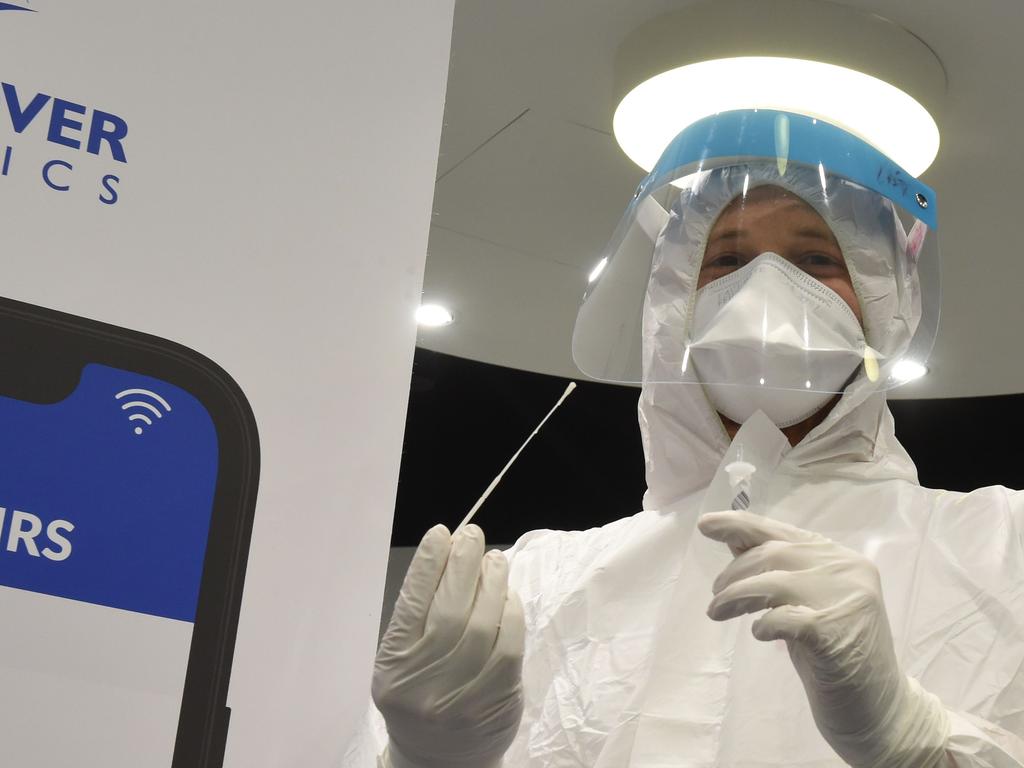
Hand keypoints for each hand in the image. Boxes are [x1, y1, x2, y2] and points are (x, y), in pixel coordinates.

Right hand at [372, 524, 524, 767]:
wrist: (440, 758)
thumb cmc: (421, 693)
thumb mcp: (403, 659)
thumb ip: (420, 615)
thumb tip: (450, 556)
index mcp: (394, 665)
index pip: (412, 604)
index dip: (428, 564)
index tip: (441, 533)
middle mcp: (424, 681)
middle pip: (448, 610)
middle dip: (463, 564)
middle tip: (472, 535)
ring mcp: (461, 693)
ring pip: (482, 624)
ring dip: (491, 582)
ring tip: (494, 560)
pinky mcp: (496, 699)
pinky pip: (508, 644)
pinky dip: (510, 612)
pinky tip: (508, 595)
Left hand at [698, 511, 949, 767]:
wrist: (880, 712)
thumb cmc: (834, 656)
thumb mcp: (803, 605)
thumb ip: (777, 571)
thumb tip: (733, 539)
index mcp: (841, 558)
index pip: (782, 532)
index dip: (740, 525)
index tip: (705, 525)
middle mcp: (848, 570)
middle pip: (773, 553)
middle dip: (733, 572)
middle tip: (715, 596)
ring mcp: (847, 600)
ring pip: (773, 582)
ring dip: (735, 596)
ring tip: (717, 612)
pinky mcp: (837, 634)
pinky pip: (785, 618)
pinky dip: (763, 624)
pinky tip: (759, 633)